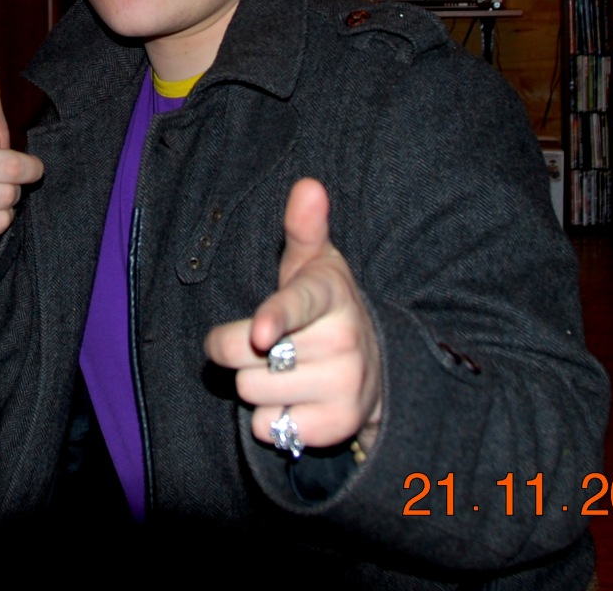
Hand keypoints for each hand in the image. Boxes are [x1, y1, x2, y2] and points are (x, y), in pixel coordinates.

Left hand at [204, 178, 381, 452]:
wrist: (374, 368)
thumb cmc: (325, 306)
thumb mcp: (314, 263)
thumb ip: (303, 226)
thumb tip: (307, 185)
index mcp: (331, 295)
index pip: (297, 306)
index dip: (275, 319)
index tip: (261, 334)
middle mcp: (343, 341)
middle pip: (248, 355)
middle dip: (237, 349)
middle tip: (264, 341)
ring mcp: (344, 386)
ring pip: (253, 392)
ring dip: (255, 384)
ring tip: (286, 369)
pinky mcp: (337, 427)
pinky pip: (269, 427)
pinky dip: (269, 418)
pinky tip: (294, 399)